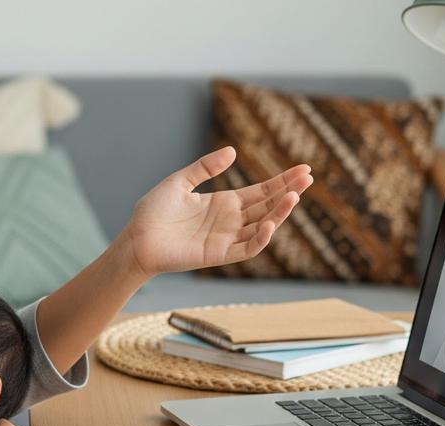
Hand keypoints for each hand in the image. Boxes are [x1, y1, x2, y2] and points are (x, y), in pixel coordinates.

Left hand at [116, 146, 312, 278]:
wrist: (136, 238)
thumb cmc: (153, 212)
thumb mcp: (180, 181)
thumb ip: (205, 167)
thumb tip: (233, 152)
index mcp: (223, 202)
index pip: (261, 191)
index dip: (282, 181)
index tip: (303, 170)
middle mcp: (229, 220)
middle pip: (267, 206)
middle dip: (289, 192)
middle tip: (309, 178)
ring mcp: (226, 238)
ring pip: (262, 226)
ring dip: (279, 213)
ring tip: (294, 196)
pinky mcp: (218, 255)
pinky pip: (245, 248)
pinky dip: (260, 239)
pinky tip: (270, 224)